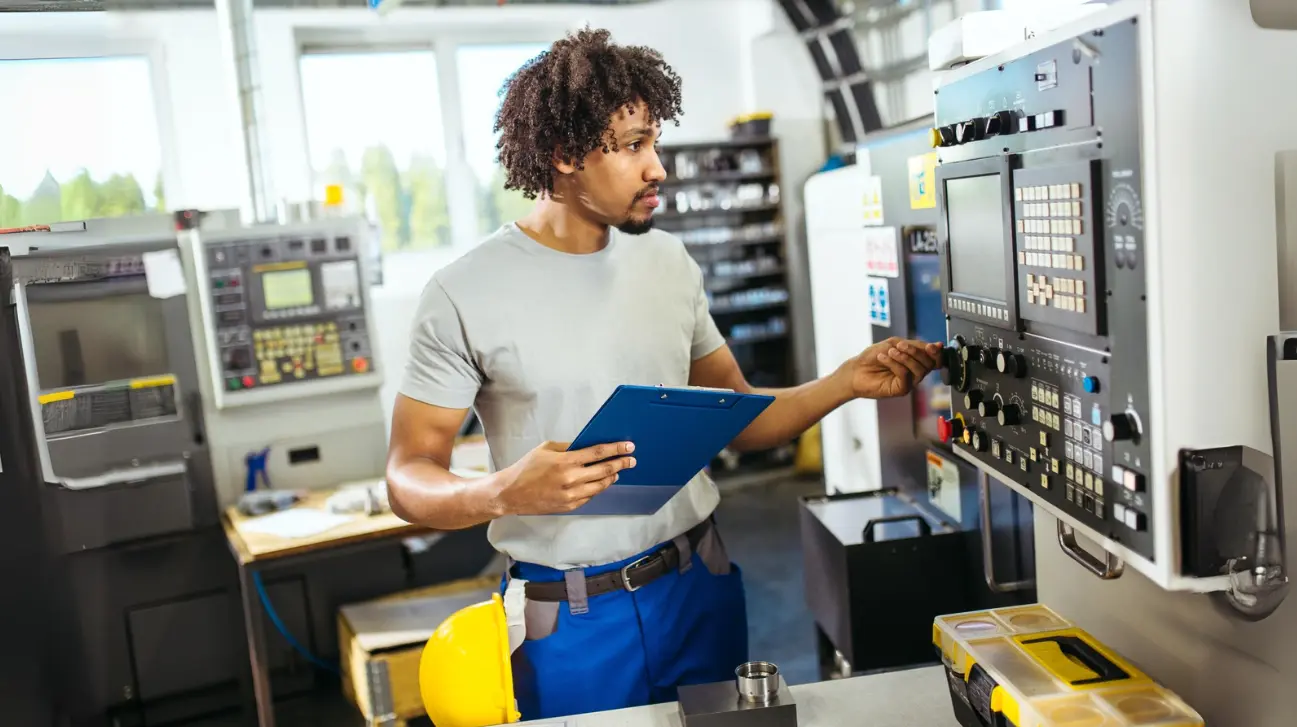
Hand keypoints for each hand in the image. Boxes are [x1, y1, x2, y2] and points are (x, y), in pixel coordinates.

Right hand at [491, 440, 636, 515]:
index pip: (598, 453)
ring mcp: (571, 495)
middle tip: (631, 460)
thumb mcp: (546, 449)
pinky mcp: (569, 506)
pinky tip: (601, 482)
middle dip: (621, 464)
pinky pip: (590, 496)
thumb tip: (587, 446)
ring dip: (611, 477)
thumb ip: (568, 447)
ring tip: (618, 471)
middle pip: (604, 470)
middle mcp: (571, 479)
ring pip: (600, 486)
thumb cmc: (526, 468)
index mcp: (565, 461)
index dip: (616, 449)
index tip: (628, 446)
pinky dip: (598, 488)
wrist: (511, 493)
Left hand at [841, 337, 943, 398]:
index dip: (937, 353)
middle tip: (901, 346)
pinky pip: (905, 376)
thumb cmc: (873, 357)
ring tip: (891, 352)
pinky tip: (883, 358)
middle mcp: (915, 372)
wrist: (856, 369)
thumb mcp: (894, 344)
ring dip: (905, 357)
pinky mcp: (901, 390)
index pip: (935, 359)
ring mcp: (909, 382)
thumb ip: (914, 345)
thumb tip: (936, 345)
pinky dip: (895, 364)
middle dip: (916, 352)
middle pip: (929, 364)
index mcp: (916, 360)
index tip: (932, 346)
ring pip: (919, 370)